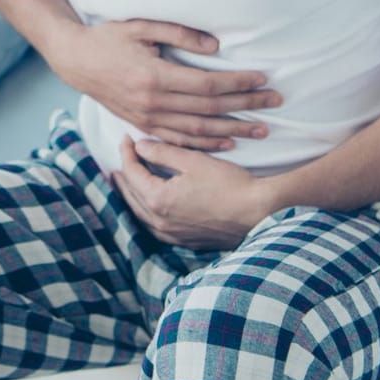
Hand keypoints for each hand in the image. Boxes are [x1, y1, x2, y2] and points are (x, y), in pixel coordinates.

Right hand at [47, 19, 282, 150]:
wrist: (75, 60)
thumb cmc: (109, 38)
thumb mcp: (141, 26)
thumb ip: (180, 34)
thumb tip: (216, 47)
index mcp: (155, 76)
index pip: (208, 85)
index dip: (237, 83)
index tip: (262, 79)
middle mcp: (153, 102)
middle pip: (209, 109)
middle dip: (245, 106)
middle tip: (274, 103)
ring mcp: (147, 118)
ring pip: (198, 130)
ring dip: (232, 130)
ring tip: (260, 130)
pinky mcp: (143, 125)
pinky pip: (180, 140)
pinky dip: (205, 144)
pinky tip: (227, 143)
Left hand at [110, 135, 278, 250]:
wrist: (257, 212)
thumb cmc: (228, 184)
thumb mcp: (192, 160)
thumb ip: (161, 152)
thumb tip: (138, 146)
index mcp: (158, 199)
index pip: (131, 172)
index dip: (127, 153)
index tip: (127, 138)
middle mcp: (159, 221)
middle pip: (131, 195)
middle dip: (123, 175)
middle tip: (121, 158)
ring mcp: (172, 234)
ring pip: (140, 214)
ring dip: (131, 195)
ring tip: (126, 181)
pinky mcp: (185, 241)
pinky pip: (155, 226)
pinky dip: (146, 212)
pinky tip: (149, 205)